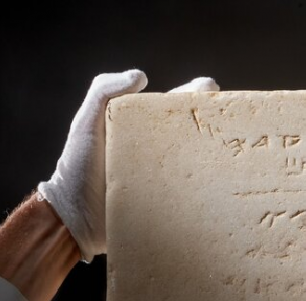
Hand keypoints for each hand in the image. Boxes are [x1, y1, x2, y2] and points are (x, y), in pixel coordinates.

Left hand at [37, 72, 219, 261]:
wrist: (74, 218)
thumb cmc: (78, 167)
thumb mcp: (86, 123)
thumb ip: (103, 90)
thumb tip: (142, 76)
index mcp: (144, 127)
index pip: (176, 105)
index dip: (196, 94)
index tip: (210, 89)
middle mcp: (161, 151)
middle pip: (196, 133)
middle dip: (216, 124)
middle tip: (226, 120)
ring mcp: (170, 180)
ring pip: (202, 165)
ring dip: (218, 159)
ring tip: (230, 153)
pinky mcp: (173, 207)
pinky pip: (196, 197)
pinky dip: (210, 192)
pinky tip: (222, 185)